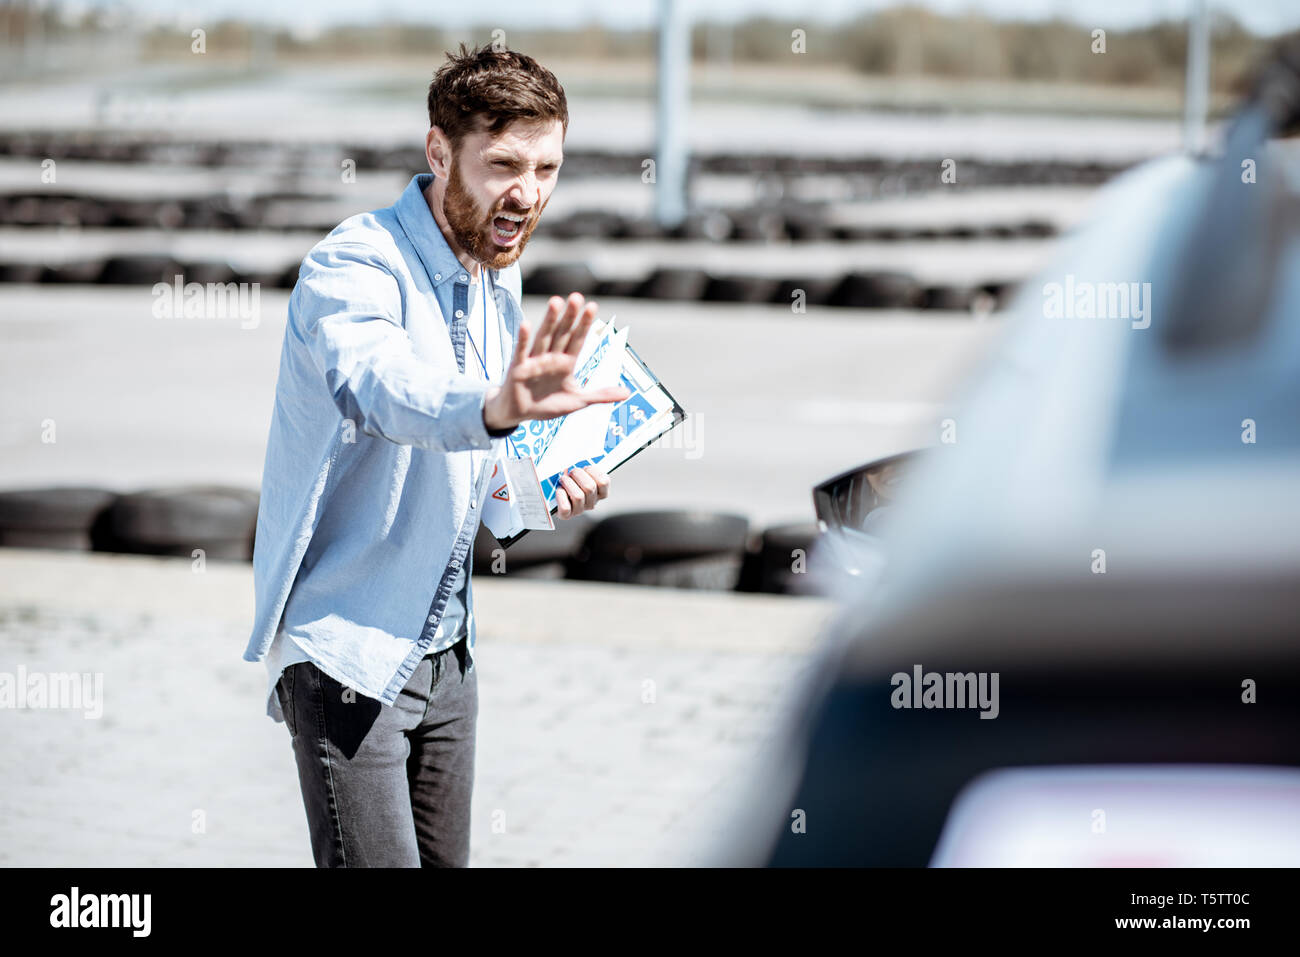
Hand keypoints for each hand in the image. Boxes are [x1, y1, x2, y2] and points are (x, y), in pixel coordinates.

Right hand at [483, 292, 630, 431]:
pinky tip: (526, 324)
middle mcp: (551, 357)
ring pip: (544, 337)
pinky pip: (522, 351)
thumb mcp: (578, 401)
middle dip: (570, 316)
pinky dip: (523, 339)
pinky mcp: (518, 368)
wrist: (520, 414)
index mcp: (566, 362)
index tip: (592, 306)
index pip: (578, 339)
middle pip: (562, 333)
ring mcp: (535, 360)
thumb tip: (627, 393)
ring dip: (550, 320)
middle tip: (576, 297)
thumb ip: (601, 395)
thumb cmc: (547, 405)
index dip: (584, 324)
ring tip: (556, 302)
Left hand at [555, 465, 609, 518]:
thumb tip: (577, 458)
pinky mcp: (567, 515)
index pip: (604, 481)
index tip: (585, 467)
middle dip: (577, 474)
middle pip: (589, 487)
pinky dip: (560, 496)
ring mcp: (580, 510)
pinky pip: (565, 507)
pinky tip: (559, 490)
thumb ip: (584, 467)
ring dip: (568, 483)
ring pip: (578, 496)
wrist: (556, 495)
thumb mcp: (581, 472)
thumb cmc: (571, 480)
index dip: (592, 471)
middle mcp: (592, 503)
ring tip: (563, 479)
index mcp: (600, 492)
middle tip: (571, 472)